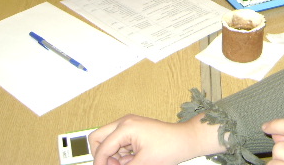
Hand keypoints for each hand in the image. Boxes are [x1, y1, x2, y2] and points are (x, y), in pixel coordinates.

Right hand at [89, 114, 214, 164]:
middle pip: (97, 138)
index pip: (102, 147)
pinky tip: (134, 159)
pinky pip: (118, 143)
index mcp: (126, 126)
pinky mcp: (133, 130)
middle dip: (102, 155)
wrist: (186, 140)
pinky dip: (121, 154)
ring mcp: (129, 125)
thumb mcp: (143, 163)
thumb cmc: (170, 147)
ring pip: (108, 142)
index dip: (100, 163)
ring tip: (131, 162)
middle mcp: (125, 122)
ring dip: (113, 156)